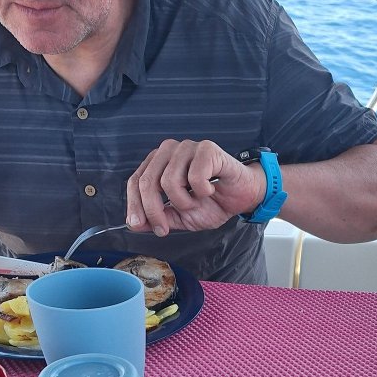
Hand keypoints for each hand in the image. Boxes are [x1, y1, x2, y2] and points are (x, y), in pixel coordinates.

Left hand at [125, 140, 265, 235]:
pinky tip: (210, 190)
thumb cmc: (213, 202)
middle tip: (164, 228)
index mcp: (159, 163)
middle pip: (147, 182)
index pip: (135, 181)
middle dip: (153, 211)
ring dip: (184, 202)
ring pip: (169, 181)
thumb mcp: (181, 216)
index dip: (135, 206)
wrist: (242, 197)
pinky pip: (194, 177)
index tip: (139, 226)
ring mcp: (187, 147)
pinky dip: (202, 191)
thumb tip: (134, 224)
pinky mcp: (207, 149)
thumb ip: (159, 217)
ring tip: (197, 201)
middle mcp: (169, 151)